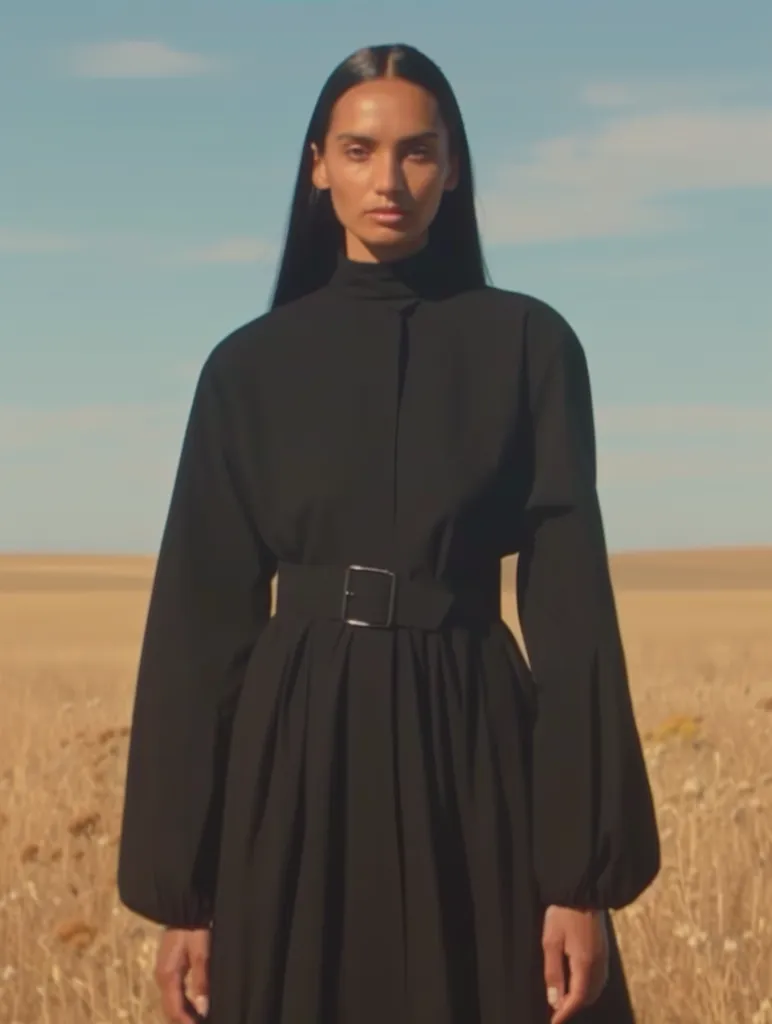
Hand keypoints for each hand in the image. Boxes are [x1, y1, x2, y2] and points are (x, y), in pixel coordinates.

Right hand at [154, 927, 210, 1022]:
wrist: (183, 907)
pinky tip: (194, 1006)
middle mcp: (161, 978)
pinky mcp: (168, 967)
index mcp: (168, 977)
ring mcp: (163, 972)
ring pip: (171, 1002)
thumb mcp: (201, 954)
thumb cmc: (194, 929)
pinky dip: (182, 1003)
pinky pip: (173, 993)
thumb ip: (201, 981)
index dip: (187, 1023)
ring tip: (200, 1019)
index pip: (175, 1010)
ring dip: (183, 1013)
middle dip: (184, 1021)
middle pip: (170, 1009)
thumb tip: (202, 1010)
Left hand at [542, 905, 607, 1021]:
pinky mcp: (603, 949)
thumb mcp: (551, 941)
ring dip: (581, 997)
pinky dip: (588, 986)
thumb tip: (554, 1000)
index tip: (553, 1022)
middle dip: (574, 1006)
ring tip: (564, 998)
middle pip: (589, 997)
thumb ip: (553, 972)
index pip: (578, 999)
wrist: (582, 889)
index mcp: (585, 963)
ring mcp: (603, 957)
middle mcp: (598, 964)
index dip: (565, 1013)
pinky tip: (577, 982)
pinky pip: (599, 978)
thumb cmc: (563, 913)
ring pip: (596, 988)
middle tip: (556, 1010)